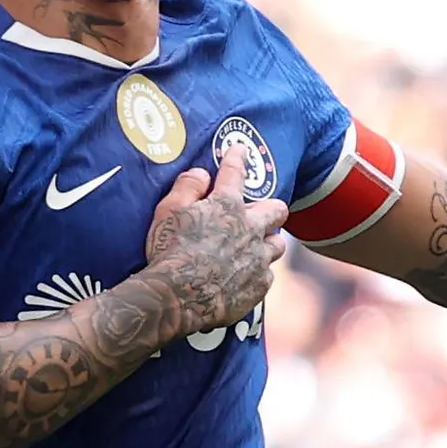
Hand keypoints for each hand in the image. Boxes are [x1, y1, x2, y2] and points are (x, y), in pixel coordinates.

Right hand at [132, 166, 289, 341]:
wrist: (177, 297)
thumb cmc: (168, 251)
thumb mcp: (168, 211)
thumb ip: (188, 187)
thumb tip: (203, 173)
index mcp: (227, 205)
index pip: (235, 172)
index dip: (237, 157)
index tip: (240, 150)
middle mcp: (250, 229)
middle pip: (277, 210)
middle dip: (272, 208)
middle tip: (259, 212)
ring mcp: (258, 260)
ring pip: (278, 245)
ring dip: (268, 243)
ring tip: (254, 248)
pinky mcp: (258, 287)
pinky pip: (267, 276)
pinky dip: (258, 274)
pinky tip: (244, 277)